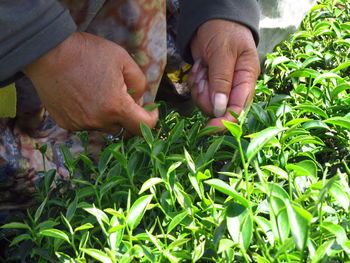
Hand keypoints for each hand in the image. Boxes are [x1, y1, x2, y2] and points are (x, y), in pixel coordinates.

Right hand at [22, 32, 157, 134]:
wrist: (47, 53)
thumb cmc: (87, 53)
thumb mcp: (123, 59)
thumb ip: (139, 82)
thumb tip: (139, 100)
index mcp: (116, 107)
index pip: (143, 127)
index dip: (152, 119)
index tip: (151, 109)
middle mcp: (98, 121)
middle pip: (123, 127)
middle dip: (127, 114)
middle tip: (122, 94)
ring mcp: (80, 124)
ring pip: (104, 126)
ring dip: (108, 115)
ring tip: (99, 92)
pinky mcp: (66, 123)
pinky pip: (86, 124)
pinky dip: (91, 115)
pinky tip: (84, 97)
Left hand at [188, 20, 259, 128]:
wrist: (211, 18)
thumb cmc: (224, 30)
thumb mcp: (223, 53)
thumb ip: (222, 81)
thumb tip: (220, 109)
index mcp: (246, 79)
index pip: (239, 108)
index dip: (226, 121)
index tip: (210, 128)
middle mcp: (234, 85)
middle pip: (218, 107)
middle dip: (205, 95)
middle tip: (202, 75)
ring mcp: (220, 85)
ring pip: (206, 101)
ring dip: (199, 87)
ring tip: (201, 67)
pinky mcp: (208, 82)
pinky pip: (198, 92)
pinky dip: (194, 82)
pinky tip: (198, 67)